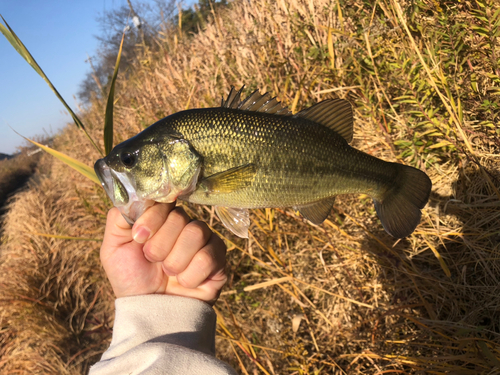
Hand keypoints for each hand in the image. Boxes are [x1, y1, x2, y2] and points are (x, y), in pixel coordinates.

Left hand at [100, 203, 226, 304]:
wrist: (149, 311)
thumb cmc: (131, 278)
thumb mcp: (113, 248)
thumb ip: (119, 218)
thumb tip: (136, 195)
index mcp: (163, 218)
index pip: (165, 200)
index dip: (153, 217)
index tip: (138, 237)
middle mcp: (185, 225)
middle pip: (181, 218)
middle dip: (160, 245)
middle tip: (153, 261)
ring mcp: (204, 242)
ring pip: (196, 233)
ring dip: (175, 260)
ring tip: (168, 273)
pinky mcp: (218, 261)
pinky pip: (209, 256)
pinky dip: (191, 275)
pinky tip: (184, 282)